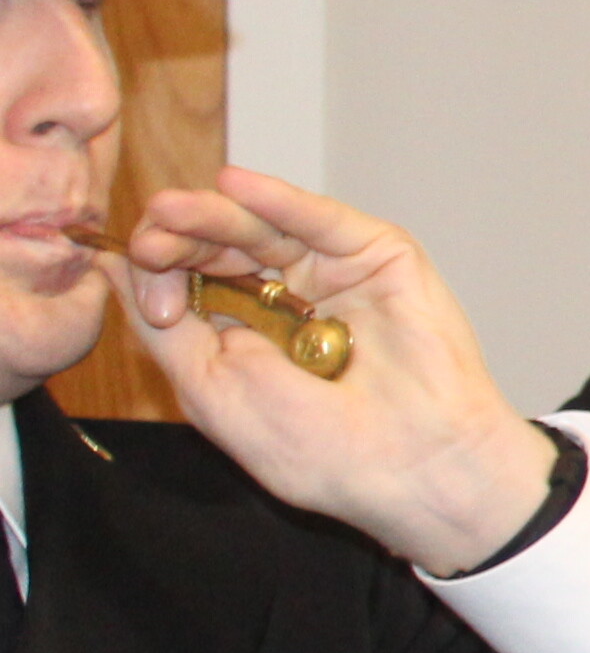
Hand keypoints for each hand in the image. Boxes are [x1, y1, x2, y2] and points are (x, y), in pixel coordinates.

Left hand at [110, 168, 556, 570]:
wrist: (415, 465)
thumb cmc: (323, 450)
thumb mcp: (211, 389)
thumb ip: (163, 328)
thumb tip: (112, 266)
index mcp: (242, 332)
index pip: (185, 279)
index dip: (159, 275)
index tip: (156, 305)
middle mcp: (285, 297)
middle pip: (218, 247)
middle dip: (177, 239)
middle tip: (153, 242)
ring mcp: (333, 274)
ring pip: (261, 228)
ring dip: (212, 216)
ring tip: (173, 211)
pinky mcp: (379, 256)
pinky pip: (321, 220)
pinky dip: (279, 201)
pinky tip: (236, 187)